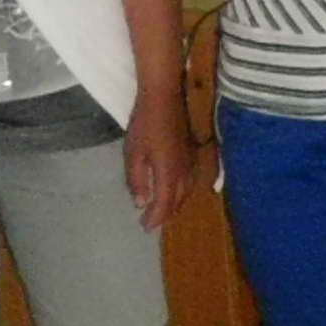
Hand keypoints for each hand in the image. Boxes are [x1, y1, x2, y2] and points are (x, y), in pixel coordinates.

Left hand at [122, 90, 190, 232]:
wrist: (164, 97)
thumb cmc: (145, 124)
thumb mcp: (133, 154)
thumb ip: (137, 181)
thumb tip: (141, 203)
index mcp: (169, 173)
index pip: (165, 203)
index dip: (155, 218)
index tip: (145, 227)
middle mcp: (184, 171)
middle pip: (179, 200)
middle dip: (166, 214)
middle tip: (151, 222)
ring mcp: (191, 161)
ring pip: (187, 191)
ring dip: (175, 204)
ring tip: (163, 210)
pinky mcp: (192, 153)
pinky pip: (191, 180)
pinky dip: (182, 191)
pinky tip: (175, 189)